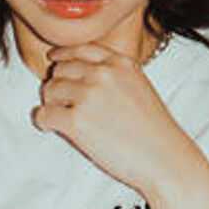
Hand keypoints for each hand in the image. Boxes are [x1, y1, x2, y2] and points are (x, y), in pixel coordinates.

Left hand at [30, 42, 200, 197]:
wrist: (165, 159)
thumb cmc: (154, 132)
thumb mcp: (139, 87)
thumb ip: (114, 76)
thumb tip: (82, 77)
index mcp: (119, 63)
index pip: (80, 49)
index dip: (63, 56)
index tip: (54, 60)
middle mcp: (102, 74)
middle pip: (60, 70)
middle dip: (57, 85)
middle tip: (61, 102)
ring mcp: (88, 96)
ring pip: (49, 90)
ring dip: (51, 104)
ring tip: (61, 118)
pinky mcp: (77, 121)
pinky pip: (44, 114)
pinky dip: (43, 121)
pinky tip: (50, 128)